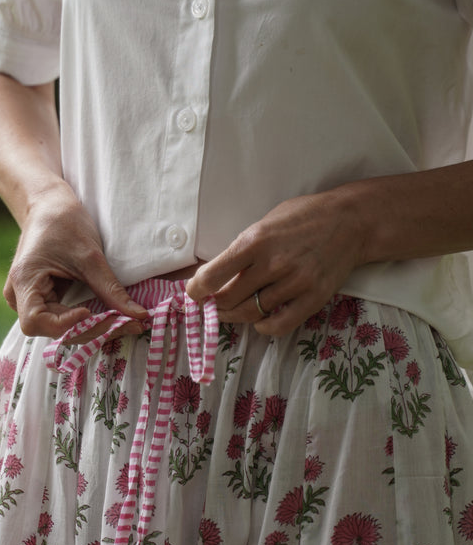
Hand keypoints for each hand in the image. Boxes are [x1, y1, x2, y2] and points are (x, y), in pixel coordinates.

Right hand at [4, 183, 148, 340]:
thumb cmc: (64, 222)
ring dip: (91, 329)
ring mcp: (29, 299)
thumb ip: (112, 290)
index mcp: (24, 280)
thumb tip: (140, 316)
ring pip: (59, 329)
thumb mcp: (91, 257)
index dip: (65, 324)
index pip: (36, 321)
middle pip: (51, 330)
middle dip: (90, 330)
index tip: (91, 312)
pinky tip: (111, 319)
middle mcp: (19, 295)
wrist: (50, 205)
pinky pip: (63, 320)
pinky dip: (86, 322)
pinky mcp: (42, 299)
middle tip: (127, 325)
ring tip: (124, 324)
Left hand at [186, 187, 366, 334]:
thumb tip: (211, 274)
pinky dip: (264, 327)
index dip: (197, 290)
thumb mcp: (265, 223)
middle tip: (213, 305)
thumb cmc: (303, 218)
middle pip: (230, 299)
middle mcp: (273, 263)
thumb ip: (241, 249)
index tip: (193, 295)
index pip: (214, 274)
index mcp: (256, 241)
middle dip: (216, 305)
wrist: (350, 221)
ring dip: (237, 316)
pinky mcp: (313, 298)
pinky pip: (279, 325)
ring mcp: (295, 283)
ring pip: (252, 313)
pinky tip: (261, 320)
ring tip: (233, 311)